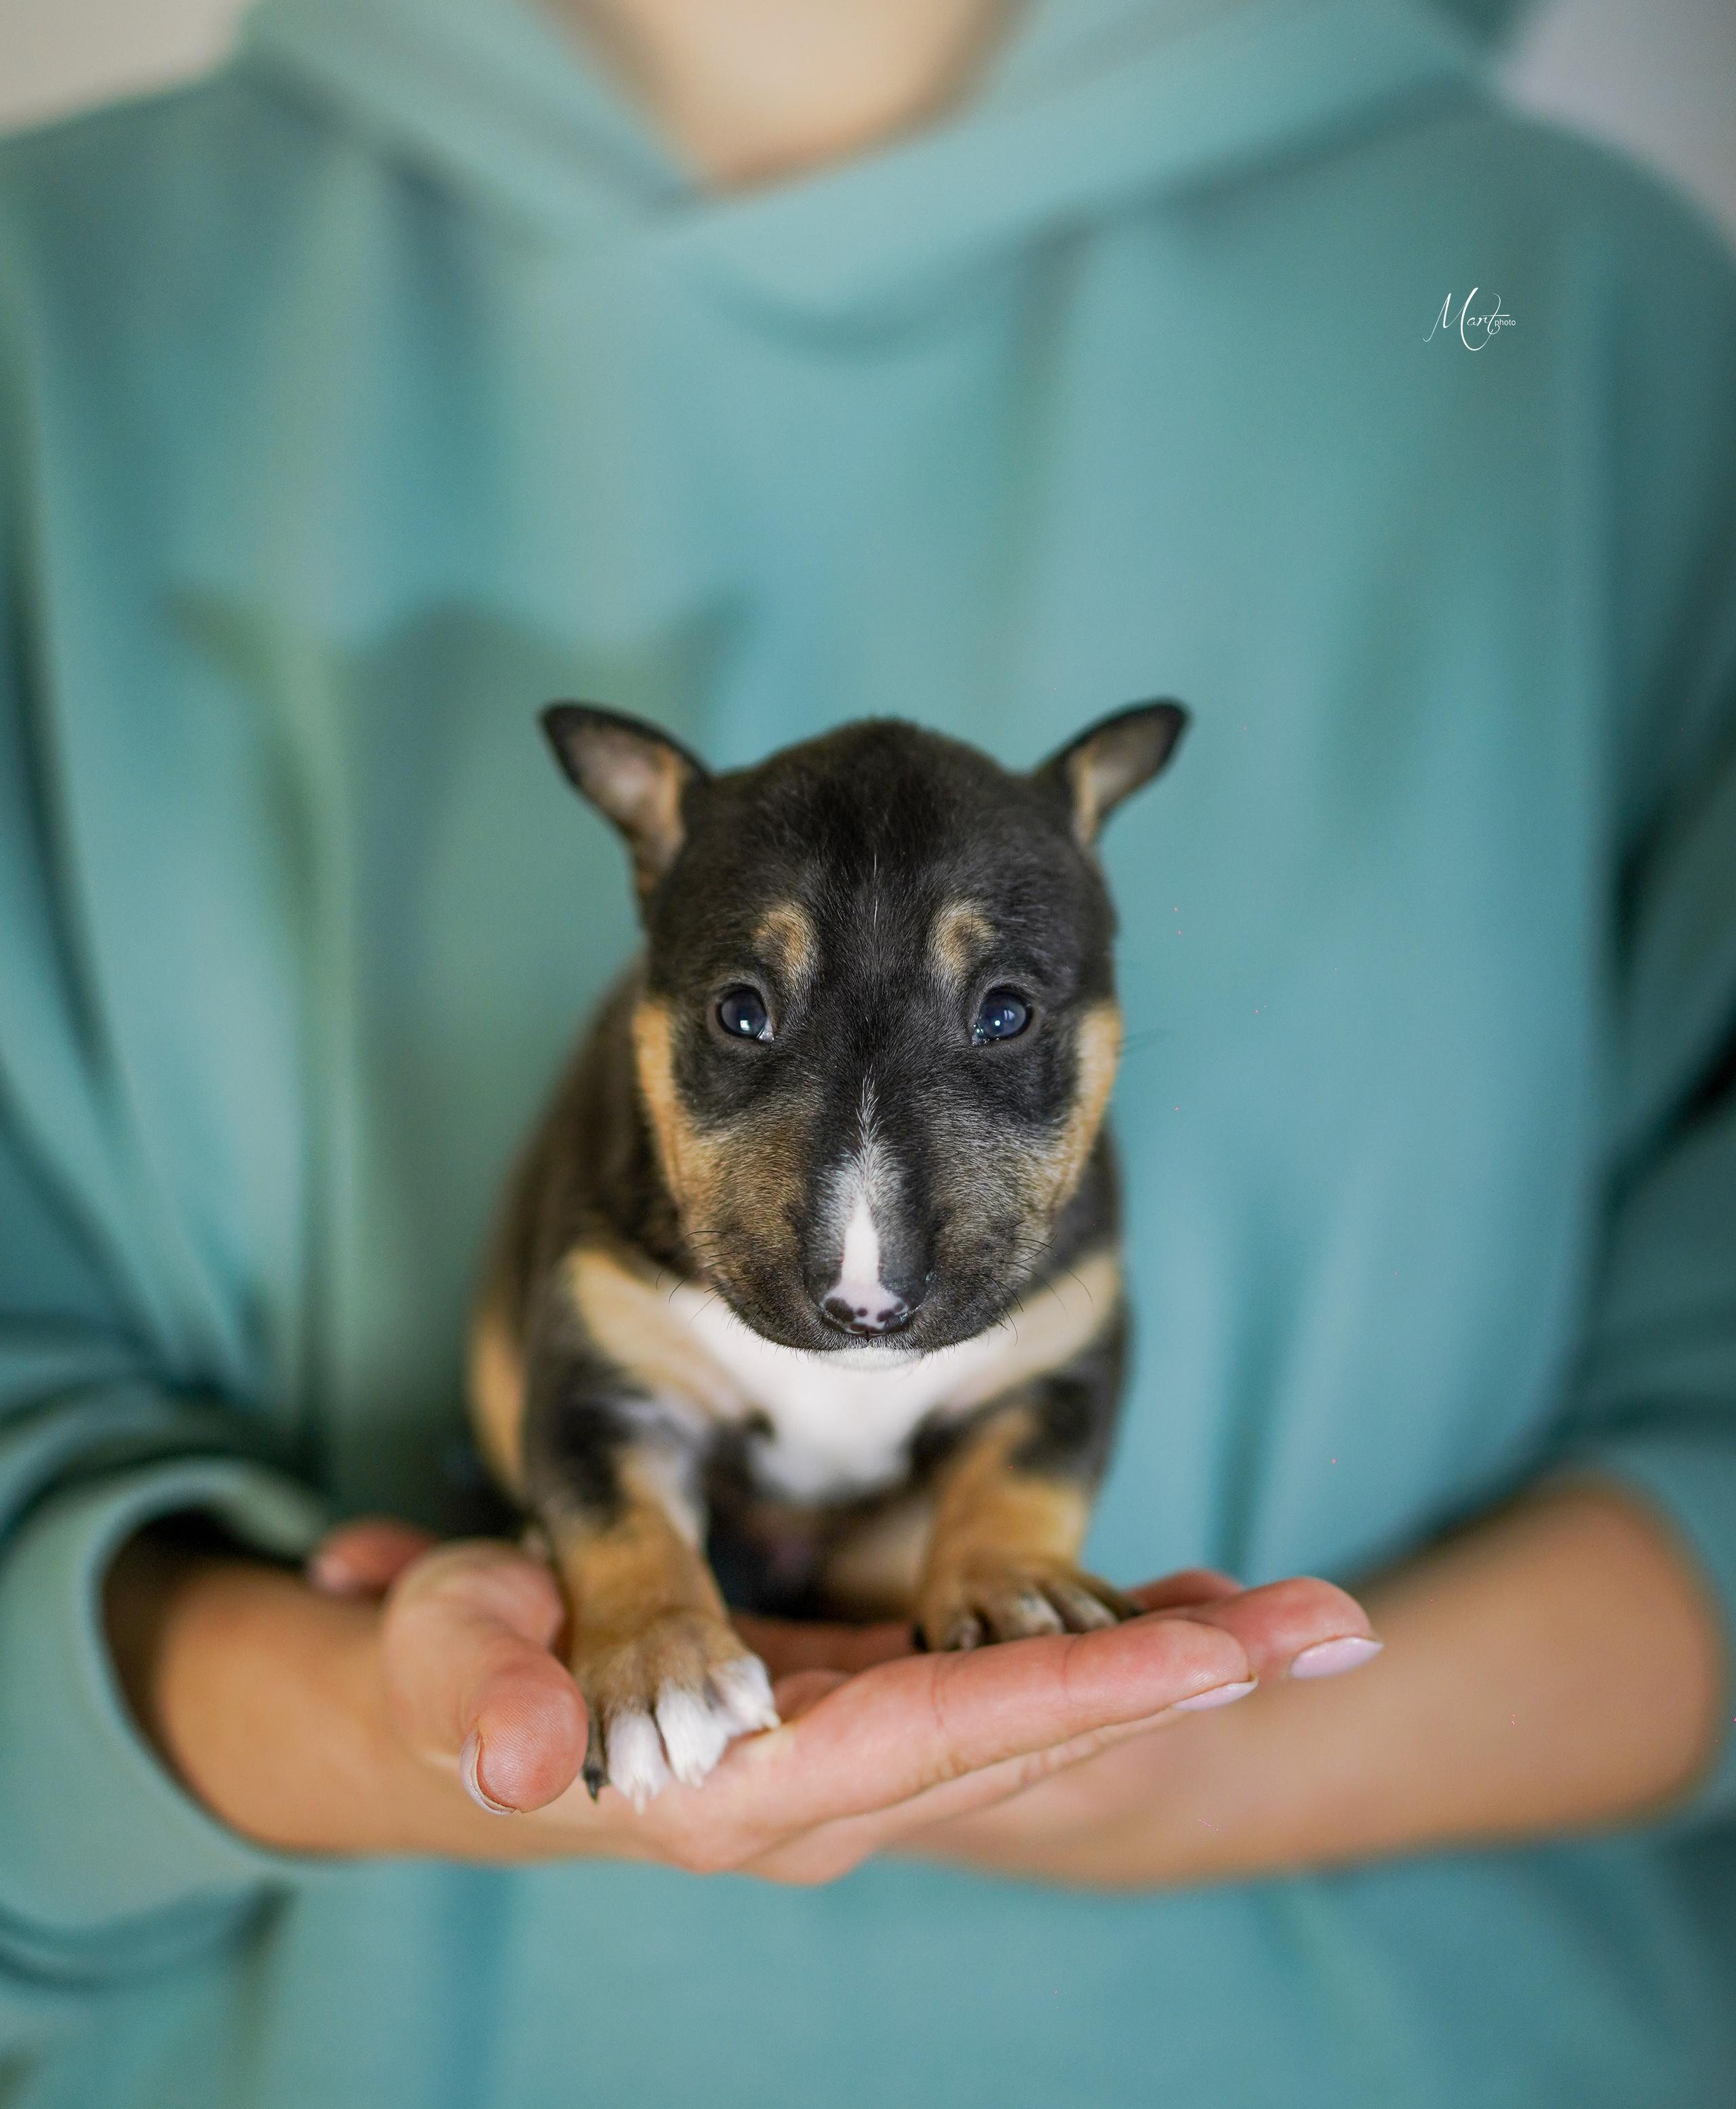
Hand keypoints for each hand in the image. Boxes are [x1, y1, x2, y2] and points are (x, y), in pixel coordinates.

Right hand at [306, 1520, 1376, 1879]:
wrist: (449, 1716)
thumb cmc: (446, 1670)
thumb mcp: (444, 1661)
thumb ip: (485, 1691)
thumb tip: (521, 1750)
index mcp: (747, 1782)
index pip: (942, 1728)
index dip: (1077, 1685)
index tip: (1216, 1648)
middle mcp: (830, 1792)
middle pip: (1036, 1730)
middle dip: (1189, 1680)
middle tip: (1341, 1626)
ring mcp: (858, 1760)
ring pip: (1042, 1713)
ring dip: (1175, 1667)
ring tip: (1310, 1620)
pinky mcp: (863, 1717)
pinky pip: (1009, 1688)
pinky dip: (1106, 1650)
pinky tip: (1191, 1609)